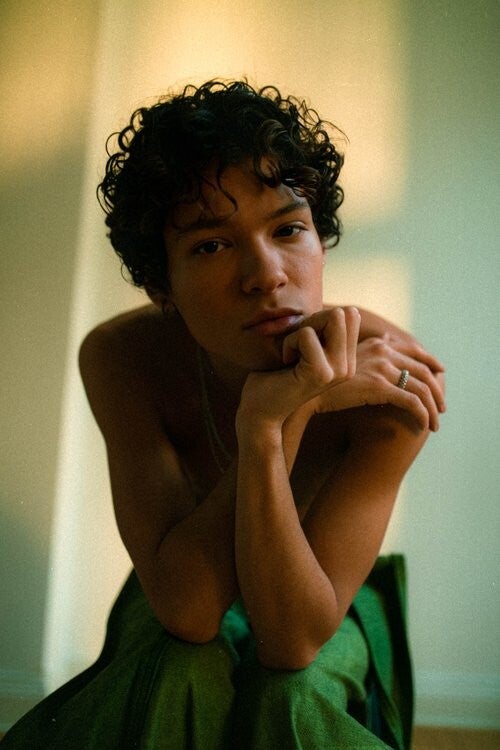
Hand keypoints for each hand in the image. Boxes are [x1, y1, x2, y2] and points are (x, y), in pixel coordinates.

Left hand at [237, 307, 360, 427]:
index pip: (350, 314)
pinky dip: (288, 342)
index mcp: (348, 361)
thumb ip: (324, 330)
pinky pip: (305, 334)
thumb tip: (347, 309)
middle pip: (343, 313)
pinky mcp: (320, 373)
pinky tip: (285, 361)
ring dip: (300, 330)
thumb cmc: (275, 375)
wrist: (260, 411)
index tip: (302, 342)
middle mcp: (348, 367)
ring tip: (290, 354)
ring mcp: (337, 371)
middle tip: (295, 346)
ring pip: (331, 318)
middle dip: (312, 321)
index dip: (320, 318)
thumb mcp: (305, 346)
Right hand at [311, 333, 445, 430]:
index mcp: (377, 343)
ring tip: (434, 423)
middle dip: (436, 390)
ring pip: (421, 387)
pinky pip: (411, 401)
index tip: (440, 373)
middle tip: (441, 407)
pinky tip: (423, 425)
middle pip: (423, 369)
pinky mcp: (378, 387)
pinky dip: (422, 414)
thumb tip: (382, 354)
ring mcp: (381, 368)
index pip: (413, 349)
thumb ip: (366, 355)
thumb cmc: (323, 379)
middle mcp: (382, 351)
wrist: (305, 389)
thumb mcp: (346, 361)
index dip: (430, 361)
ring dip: (432, 407)